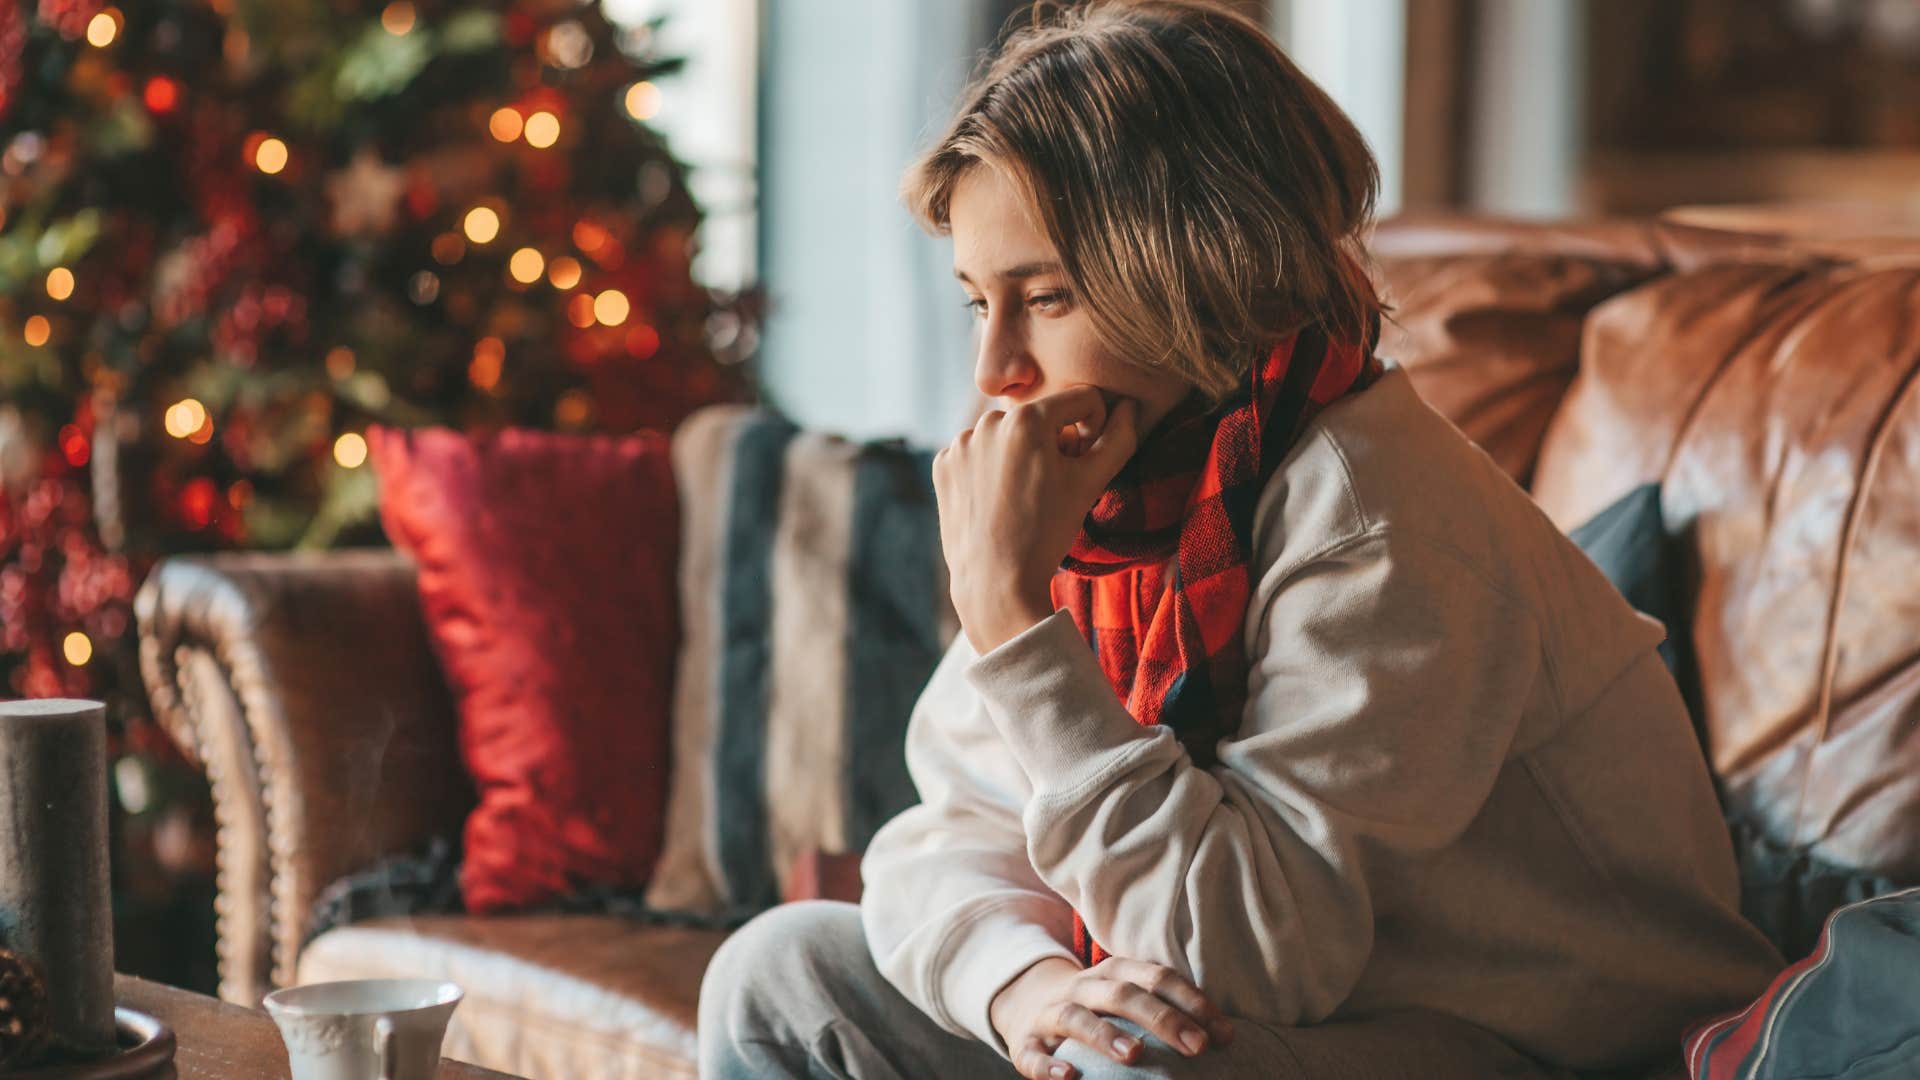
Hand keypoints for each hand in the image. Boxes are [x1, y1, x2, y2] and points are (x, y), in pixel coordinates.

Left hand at [933, 386, 1139, 654]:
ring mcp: (960, 443)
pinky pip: (977, 453)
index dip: (1093, 426)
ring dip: (1019, 453)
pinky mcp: (943, 464)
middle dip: (1053, 442)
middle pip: (1041, 417)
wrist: (996, 583)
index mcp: (1027, 418)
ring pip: (1007, 434)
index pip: (1080, 399)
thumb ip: (1118, 438)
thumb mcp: (1091, 483)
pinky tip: (996, 500)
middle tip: (1052, 485)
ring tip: (1023, 495)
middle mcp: (988, 421)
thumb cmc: (1048, 532)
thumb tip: (1130, 407)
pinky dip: (989, 468)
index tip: (1084, 460)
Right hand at [989, 956, 1234, 1079]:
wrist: (1027, 1003)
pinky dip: (1049, 1066)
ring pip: (1076, 1017)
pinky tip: (1069, 1078)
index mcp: (1113, 973)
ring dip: (1105, 1034)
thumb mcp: (1126, 996)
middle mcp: (1082, 987)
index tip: (1223, 1034)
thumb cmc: (1096, 1008)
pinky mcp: (1025, 1043)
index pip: (1157, 977)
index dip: (1192, 1002)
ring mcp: (1050, 1014)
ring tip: (1134, 1055)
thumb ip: (1165, 1008)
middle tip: (1196, 1047)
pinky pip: (1033, 1055)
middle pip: (1122, 993)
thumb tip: (1224, 1037)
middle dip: (1161, 1018)